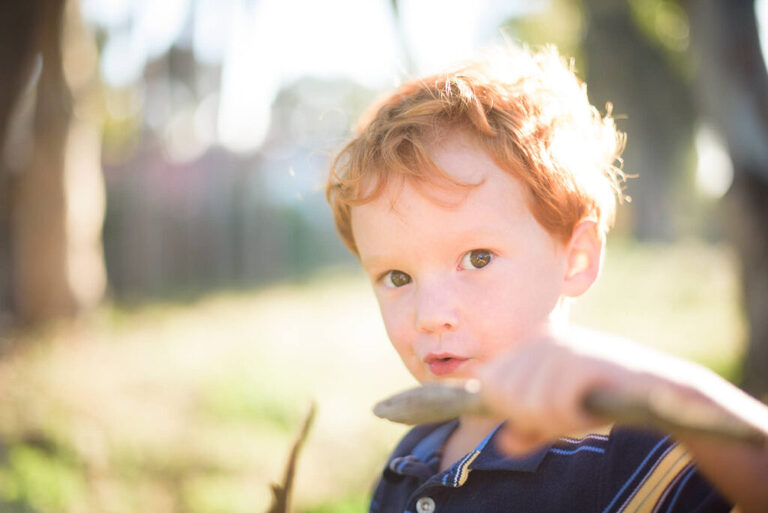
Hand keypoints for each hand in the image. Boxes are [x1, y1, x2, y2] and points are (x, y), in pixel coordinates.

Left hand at [476, 327, 694, 453]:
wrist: (655, 389)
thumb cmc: (603, 399)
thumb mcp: (559, 417)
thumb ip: (529, 430)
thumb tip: (503, 444)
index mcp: (529, 347)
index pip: (490, 382)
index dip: (510, 410)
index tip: (541, 416)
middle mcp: (542, 342)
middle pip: (507, 396)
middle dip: (533, 419)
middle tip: (565, 417)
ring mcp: (562, 349)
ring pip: (531, 404)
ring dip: (557, 422)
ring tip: (580, 414)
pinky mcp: (582, 363)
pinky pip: (557, 406)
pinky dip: (573, 421)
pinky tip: (590, 414)